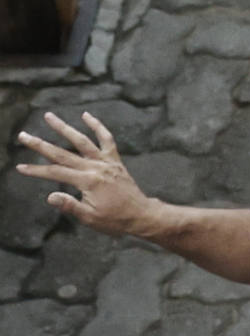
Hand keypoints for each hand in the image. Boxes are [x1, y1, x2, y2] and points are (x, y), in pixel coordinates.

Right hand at [15, 111, 156, 235]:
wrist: (142, 216)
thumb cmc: (116, 220)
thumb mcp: (90, 218)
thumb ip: (70, 205)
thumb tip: (50, 197)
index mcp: (88, 181)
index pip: (56, 173)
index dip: (37, 170)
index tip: (21, 167)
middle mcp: (96, 168)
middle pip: (62, 154)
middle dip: (40, 145)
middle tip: (23, 136)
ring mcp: (106, 162)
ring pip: (82, 141)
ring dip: (64, 128)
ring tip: (48, 116)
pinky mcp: (115, 161)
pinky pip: (107, 140)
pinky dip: (98, 127)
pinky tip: (86, 115)